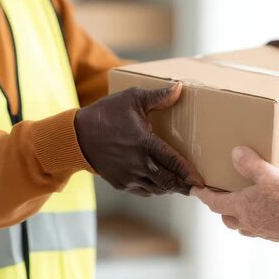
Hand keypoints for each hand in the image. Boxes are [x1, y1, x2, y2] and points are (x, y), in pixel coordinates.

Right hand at [75, 83, 203, 195]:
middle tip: (196, 186)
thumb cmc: (106, 114)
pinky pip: (144, 191)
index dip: (189, 173)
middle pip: (168, 182)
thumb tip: (180, 88)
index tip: (201, 181)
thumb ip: (158, 96)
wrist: (77, 136)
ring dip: (170, 188)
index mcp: (144, 143)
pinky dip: (155, 189)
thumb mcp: (132, 98)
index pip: (173, 162)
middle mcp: (138, 164)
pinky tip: (162, 183)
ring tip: (182, 185)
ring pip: (157, 189)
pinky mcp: (121, 183)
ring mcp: (129, 176)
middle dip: (184, 186)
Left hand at [192, 147, 278, 241]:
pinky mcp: (274, 235)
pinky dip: (256, 220)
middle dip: (221, 207)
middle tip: (220, 197)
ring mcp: (260, 231)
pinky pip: (258, 228)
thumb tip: (236, 153)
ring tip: (244, 205)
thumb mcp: (268, 175)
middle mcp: (247, 222)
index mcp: (240, 207)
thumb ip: (250, 164)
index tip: (195, 191)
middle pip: (226, 217)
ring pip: (242, 225)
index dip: (203, 195)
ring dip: (238, 216)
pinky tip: (267, 212)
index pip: (214, 202)